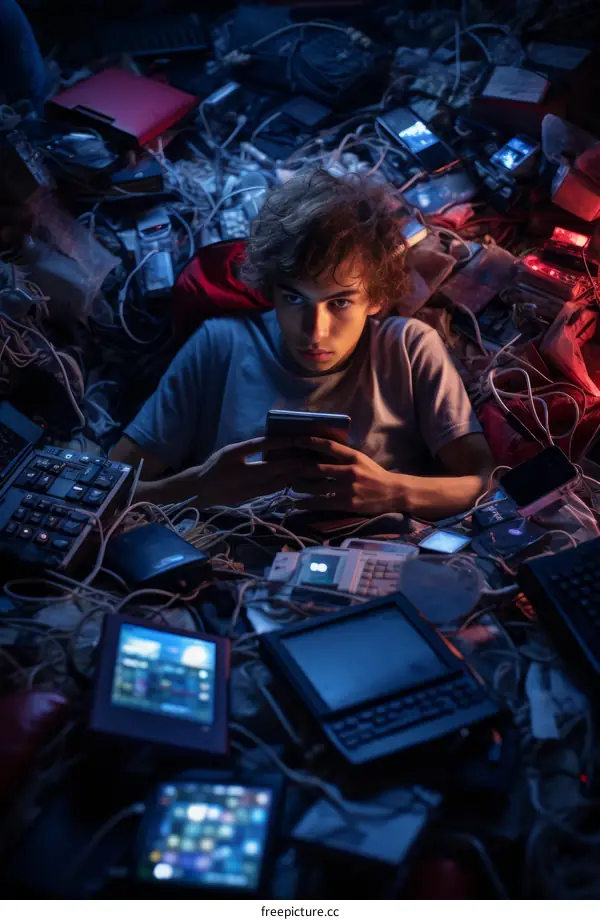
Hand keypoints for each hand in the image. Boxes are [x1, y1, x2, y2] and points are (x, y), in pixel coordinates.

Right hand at [188, 436, 303, 506]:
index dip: (277, 442)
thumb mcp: (230, 452)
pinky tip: (292, 477)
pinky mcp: (250, 497)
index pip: (258, 446)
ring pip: (274, 481)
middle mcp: (240, 472)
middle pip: (271, 467)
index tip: (293, 438)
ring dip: (290, 474)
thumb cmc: (216, 466)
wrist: (201, 490)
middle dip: (291, 462)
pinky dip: (283, 483)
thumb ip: (249, 447)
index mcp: (233, 456)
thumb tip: (272, 441)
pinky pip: (270, 490)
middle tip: (306, 455)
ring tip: (303, 467)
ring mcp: (246, 487)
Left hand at [292, 437, 403, 514]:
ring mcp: (348, 488)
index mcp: (354, 457)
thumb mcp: (361, 461)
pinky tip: (298, 504)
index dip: (311, 442)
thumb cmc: (375, 476)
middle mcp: (350, 470)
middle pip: (317, 468)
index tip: (296, 440)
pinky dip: (308, 504)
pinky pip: (323, 503)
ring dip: (301, 487)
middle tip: (288, 469)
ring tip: (292, 487)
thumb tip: (319, 454)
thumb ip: (343, 458)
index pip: (329, 446)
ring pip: (317, 486)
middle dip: (299, 469)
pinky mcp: (348, 503)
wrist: (394, 493)